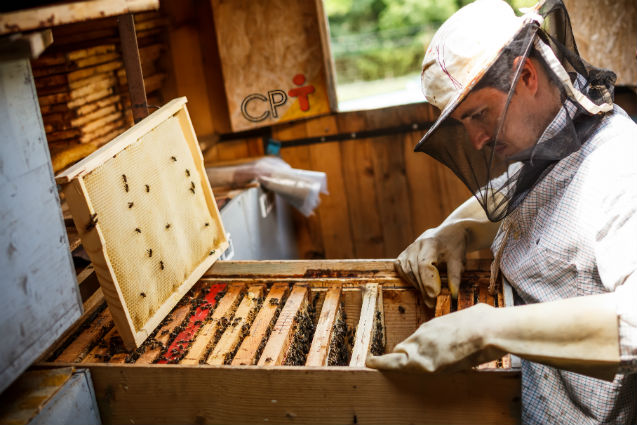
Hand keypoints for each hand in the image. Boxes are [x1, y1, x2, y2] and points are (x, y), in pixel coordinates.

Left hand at [367, 294, 620, 380]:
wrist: (489, 329)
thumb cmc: (485, 321)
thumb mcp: (471, 317)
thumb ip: (463, 325)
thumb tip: (475, 320)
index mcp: (436, 326)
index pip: (417, 339)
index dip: (409, 347)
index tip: (401, 350)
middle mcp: (425, 335)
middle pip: (405, 347)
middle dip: (395, 355)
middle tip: (380, 360)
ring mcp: (424, 348)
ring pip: (399, 356)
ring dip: (388, 361)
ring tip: (373, 362)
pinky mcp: (426, 362)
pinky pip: (401, 365)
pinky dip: (386, 364)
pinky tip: (374, 364)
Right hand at [396, 196, 500, 306]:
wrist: (449, 231)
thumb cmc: (455, 246)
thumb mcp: (459, 260)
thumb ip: (455, 276)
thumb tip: (453, 295)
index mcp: (431, 243)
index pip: (424, 264)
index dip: (428, 281)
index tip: (435, 295)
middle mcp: (417, 244)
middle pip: (414, 269)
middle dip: (423, 287)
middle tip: (432, 303)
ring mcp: (408, 248)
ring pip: (407, 270)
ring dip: (416, 285)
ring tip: (428, 298)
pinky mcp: (404, 253)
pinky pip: (401, 268)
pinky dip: (408, 279)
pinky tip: (418, 286)